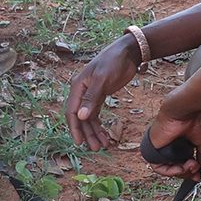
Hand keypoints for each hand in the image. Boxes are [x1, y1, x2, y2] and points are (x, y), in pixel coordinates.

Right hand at [65, 35, 139, 150]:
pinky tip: (106, 135)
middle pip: (81, 118)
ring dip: (94, 132)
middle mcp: (82, 92)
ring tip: (103, 145)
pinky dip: (100, 125)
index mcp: (78, 87)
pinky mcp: (100, 96)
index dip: (75, 128)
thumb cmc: (113, 62)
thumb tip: (82, 117)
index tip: (79, 142)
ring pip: (89, 118)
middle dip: (87, 133)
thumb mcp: (103, 79)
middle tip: (95, 148)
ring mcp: (91, 95)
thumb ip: (92, 98)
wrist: (128, 52)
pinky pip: (97, 114)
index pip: (72, 112)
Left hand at [145, 108, 200, 180]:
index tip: (198, 175)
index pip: (183, 163)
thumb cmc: (195, 119)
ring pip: (167, 169)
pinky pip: (158, 168)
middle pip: (176, 168)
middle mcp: (170, 146)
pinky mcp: (152, 150)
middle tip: (196, 169)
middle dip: (187, 172)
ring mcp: (161, 148)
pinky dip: (170, 171)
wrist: (185, 110)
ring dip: (181, 172)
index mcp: (181, 143)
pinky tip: (181, 168)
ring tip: (191, 166)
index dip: (191, 171)